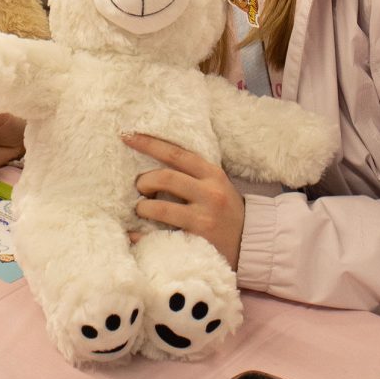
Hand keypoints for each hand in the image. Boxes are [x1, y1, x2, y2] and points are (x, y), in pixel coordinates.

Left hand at [124, 133, 245, 269]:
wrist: (253, 241)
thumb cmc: (226, 210)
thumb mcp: (216, 184)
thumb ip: (192, 173)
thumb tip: (153, 159)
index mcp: (212, 174)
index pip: (176, 153)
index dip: (149, 144)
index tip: (127, 136)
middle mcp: (210, 194)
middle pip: (165, 178)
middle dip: (144, 181)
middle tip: (141, 188)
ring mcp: (204, 219)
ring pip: (159, 208)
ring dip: (142, 207)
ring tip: (142, 209)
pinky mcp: (197, 242)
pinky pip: (160, 237)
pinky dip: (141, 235)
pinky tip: (134, 233)